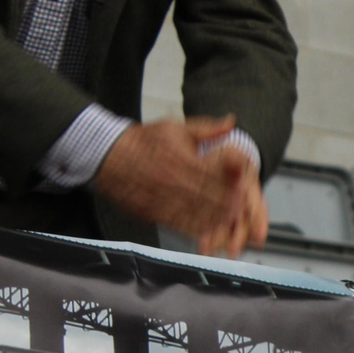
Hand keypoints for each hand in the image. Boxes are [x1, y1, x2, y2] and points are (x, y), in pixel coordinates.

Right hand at [91, 116, 267, 257]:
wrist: (107, 157)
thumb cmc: (142, 142)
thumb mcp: (175, 128)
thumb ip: (207, 128)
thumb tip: (231, 122)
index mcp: (183, 161)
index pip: (216, 175)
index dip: (234, 182)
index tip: (246, 184)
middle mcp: (176, 183)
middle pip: (211, 198)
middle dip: (230, 203)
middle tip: (244, 207)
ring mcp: (165, 200)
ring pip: (199, 215)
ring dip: (218, 219)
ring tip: (233, 221)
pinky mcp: (155, 213)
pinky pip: (181, 225)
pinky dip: (198, 229)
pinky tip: (210, 230)